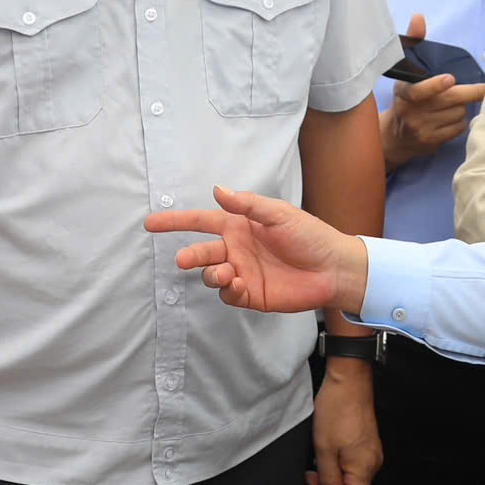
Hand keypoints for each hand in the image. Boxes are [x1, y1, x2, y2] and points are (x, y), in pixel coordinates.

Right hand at [145, 185, 367, 313]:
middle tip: (183, 260)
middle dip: (190, 255)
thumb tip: (218, 189)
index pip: (200, 221)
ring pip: (210, 275)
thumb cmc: (310, 235)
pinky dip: (227, 291)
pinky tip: (239, 285)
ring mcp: (241, 272)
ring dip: (211, 274)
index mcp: (239, 225)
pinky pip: (227, 295)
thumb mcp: (279, 214)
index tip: (150, 223)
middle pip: (202, 251)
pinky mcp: (250, 295)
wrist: (333, 268)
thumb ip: (247, 205)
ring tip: (224, 273)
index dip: (175, 221)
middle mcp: (236, 249)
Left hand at [309, 359, 381, 484]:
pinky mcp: (366, 446)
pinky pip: (353, 468)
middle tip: (309, 480)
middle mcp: (372, 464)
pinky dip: (337, 469)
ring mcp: (370, 455)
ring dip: (331, 481)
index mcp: (364, 469)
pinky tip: (325, 458)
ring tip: (314, 468)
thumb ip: (328, 479)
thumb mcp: (324, 449)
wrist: (349, 381)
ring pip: (351, 482)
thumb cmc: (337, 410)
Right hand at [381, 15, 484, 168]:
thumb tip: (419, 17)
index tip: (450, 79)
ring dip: (462, 108)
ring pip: (457, 114)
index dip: (435, 85)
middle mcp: (410, 111)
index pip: (418, 91)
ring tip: (455, 104)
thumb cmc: (406, 97)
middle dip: (470, 93)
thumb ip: (414, 43)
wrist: (395, 137)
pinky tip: (452, 118)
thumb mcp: (405, 71)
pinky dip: (460, 122)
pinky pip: (457, 129)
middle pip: (448, 101)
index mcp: (404, 92)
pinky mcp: (430, 142)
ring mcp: (420, 128)